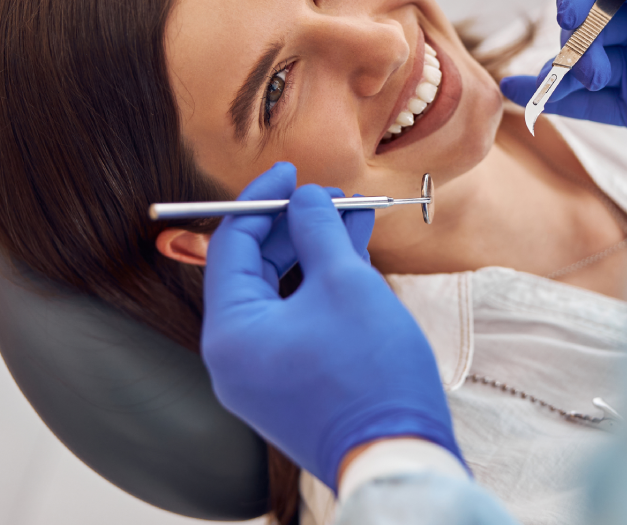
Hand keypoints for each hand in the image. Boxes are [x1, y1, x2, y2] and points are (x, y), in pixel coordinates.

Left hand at [200, 162, 461, 489]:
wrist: (397, 453)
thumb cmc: (370, 372)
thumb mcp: (344, 283)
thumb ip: (317, 230)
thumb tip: (304, 196)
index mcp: (229, 332)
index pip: (230, 246)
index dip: (261, 201)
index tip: (291, 172)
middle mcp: (232, 357)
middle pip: (252, 270)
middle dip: (294, 227)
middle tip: (331, 197)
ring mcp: (259, 376)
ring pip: (279, 295)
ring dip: (313, 254)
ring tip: (353, 218)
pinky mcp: (288, 386)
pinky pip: (294, 322)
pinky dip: (318, 289)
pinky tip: (352, 257)